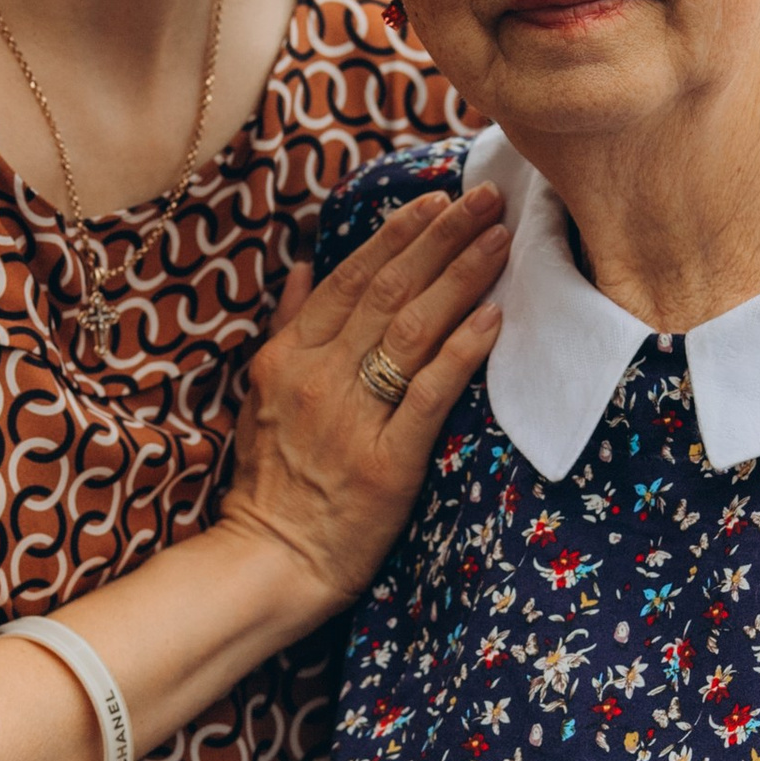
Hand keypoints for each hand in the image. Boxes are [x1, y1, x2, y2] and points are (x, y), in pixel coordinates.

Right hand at [220, 183, 507, 619]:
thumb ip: (285, 327)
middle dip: (441, 238)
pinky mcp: (385, 462)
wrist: (269, 561)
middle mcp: (317, 378)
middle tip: (486, 198)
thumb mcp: (260, 395)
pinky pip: (428, 395)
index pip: (350, 279)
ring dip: (460, 278)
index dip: (397, 235)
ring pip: (411, 330)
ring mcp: (350, 418)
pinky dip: (461, 352)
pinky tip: (493, 318)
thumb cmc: (272, 483)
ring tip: (499, 240)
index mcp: (288, 357)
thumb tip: (299, 266)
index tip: (435, 200)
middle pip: (389, 292)